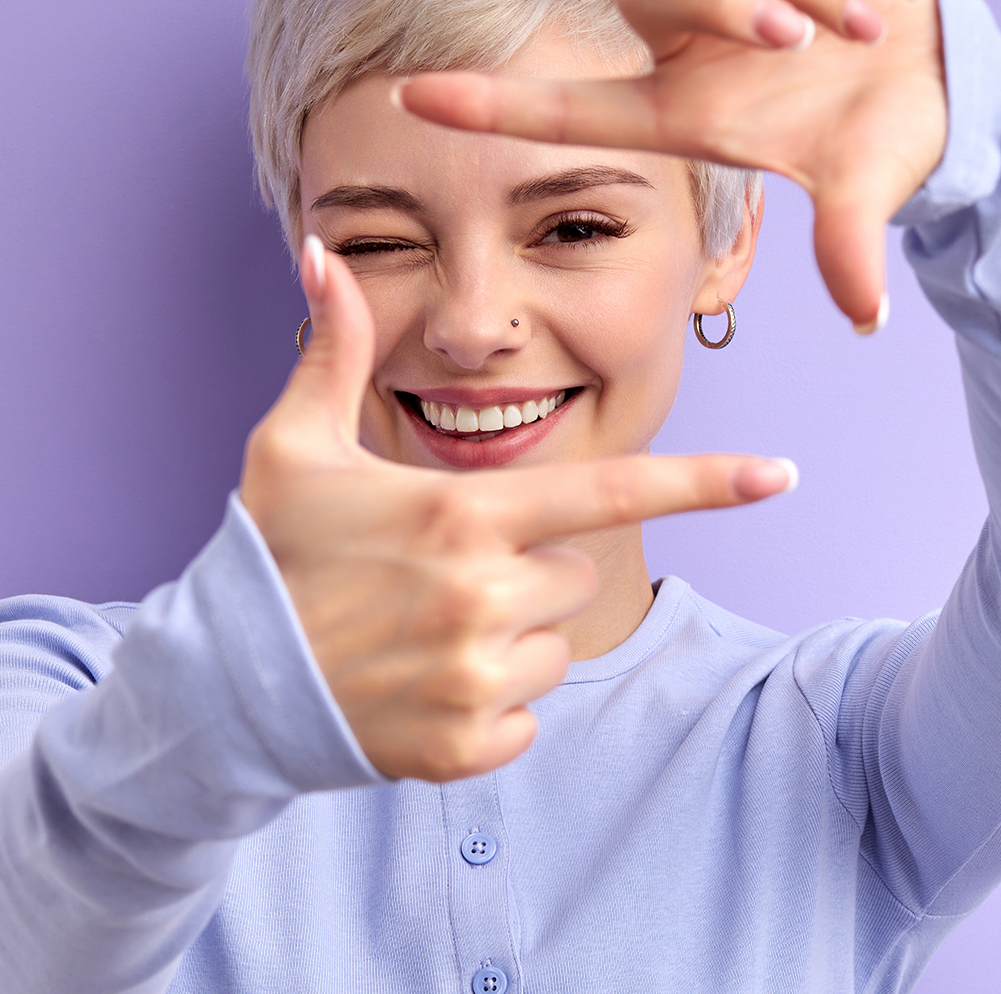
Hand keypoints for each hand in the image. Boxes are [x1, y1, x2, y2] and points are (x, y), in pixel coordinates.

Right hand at [239, 235, 797, 781]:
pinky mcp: (468, 748)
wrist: (218, 689)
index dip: (705, 482)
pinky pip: (528, 718)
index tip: (782, 473)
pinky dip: (488, 708)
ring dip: (509, 637)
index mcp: (461, 515)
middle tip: (440, 571)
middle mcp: (482, 596)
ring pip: (556, 643)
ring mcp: (478, 678)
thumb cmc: (266, 555)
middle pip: (576, 569)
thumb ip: (336, 350)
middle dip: (527, 564)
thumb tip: (322, 252)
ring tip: (422, 632)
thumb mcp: (294, 445)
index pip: (613, 491)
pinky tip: (419, 687)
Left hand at [397, 0, 945, 332]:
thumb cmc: (875, 140)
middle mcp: (693, 45)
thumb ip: (852, 246)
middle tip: (806, 45)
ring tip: (870, 31)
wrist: (942, 78)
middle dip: (733, 9)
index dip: (492, 105)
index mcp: (687, 110)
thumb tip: (868, 316)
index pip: (568, 107)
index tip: (409, 98)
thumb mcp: (860, 193)